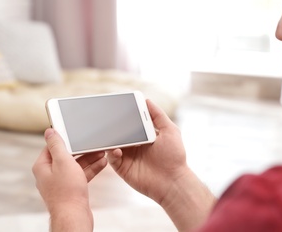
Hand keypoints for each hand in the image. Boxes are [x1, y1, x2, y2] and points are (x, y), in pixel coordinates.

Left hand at [32, 128, 106, 230]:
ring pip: (75, 166)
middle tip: (93, 144)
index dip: (65, 140)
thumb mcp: (63, 161)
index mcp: (42, 166)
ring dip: (89, 159)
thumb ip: (57, 145)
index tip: (75, 134)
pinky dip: (91, 169)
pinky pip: (81, 175)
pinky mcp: (70, 190)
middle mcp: (49, 174)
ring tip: (101, 153)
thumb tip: (49, 132)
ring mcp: (60, 183)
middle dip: (81, 150)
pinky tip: (101, 164)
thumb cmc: (67, 193)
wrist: (74, 217)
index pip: (52, 146)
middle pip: (66, 156)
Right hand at [107, 100, 214, 230]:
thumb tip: (147, 100)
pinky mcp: (122, 168)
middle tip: (106, 118)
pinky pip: (112, 158)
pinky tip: (117, 149)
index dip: (124, 116)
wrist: (172, 181)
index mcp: (144, 136)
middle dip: (113, 126)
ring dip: (110, 139)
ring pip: (112, 144)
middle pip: (119, 133)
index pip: (130, 123)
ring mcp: (127, 157)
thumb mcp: (170, 131)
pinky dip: (111, 152)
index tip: (117, 107)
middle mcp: (134, 145)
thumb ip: (158, 115)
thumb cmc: (174, 156)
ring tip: (109, 133)